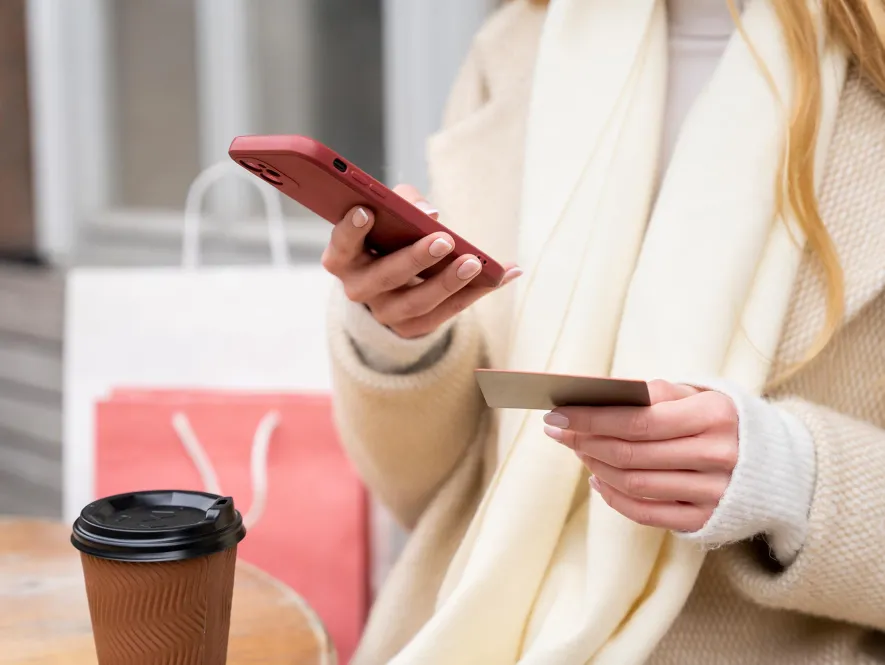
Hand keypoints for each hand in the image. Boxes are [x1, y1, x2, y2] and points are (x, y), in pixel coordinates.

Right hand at [322, 184, 521, 338]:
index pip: (340, 247)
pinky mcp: (412, 328)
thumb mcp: (391, 214)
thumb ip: (404, 204)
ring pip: (417, 302)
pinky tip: (503, 274)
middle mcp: (358, 289)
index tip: (366, 210)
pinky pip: (446, 313)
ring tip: (475, 263)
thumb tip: (429, 214)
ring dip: (449, 282)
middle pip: (385, 277)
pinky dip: (475, 293)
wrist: (393, 283)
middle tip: (444, 240)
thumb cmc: (389, 235)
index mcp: (344, 259)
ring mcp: (385, 313)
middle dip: (415, 258)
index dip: (350, 231)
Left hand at [543, 380, 737, 531]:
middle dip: (585, 440)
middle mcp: (717, 456)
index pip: (639, 421)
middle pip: (631, 454)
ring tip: (578, 449)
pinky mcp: (706, 521)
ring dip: (595, 465)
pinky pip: (646, 513)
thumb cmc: (722, 421)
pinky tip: (597, 479)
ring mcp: (713, 493)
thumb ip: (655, 394)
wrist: (778, 466)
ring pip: (634, 484)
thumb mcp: (700, 395)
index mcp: (714, 416)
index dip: (592, 419)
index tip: (558, 413)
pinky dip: (613, 497)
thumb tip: (599, 397)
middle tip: (558, 430)